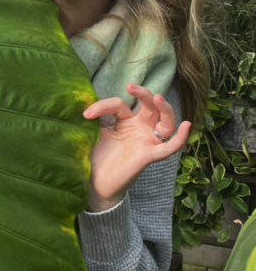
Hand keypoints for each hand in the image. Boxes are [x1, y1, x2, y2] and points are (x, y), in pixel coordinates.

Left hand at [82, 83, 190, 211]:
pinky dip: (180, 138)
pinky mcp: (149, 155)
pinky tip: (186, 125)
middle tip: (131, 87)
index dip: (103, 106)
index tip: (86, 114)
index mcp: (126, 121)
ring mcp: (147, 141)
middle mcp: (140, 129)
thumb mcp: (96, 132)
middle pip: (151, 107)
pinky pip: (169, 147)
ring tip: (158, 98)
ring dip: (165, 109)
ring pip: (166, 123)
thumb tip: (85, 106)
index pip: (120, 105)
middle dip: (145, 95)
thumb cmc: (98, 157)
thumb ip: (97, 118)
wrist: (97, 183)